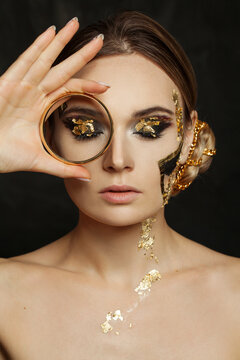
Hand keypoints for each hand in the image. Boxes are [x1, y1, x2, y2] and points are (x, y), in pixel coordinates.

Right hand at [0, 17, 108, 178]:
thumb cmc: (5, 156)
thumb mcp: (41, 161)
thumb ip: (64, 168)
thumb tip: (87, 177)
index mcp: (40, 107)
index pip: (68, 90)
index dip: (87, 86)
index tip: (106, 85)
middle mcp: (32, 93)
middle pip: (61, 69)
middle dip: (80, 54)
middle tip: (99, 40)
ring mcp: (20, 86)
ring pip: (45, 60)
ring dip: (60, 42)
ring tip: (76, 24)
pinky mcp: (7, 84)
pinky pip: (24, 61)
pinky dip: (37, 47)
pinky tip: (51, 32)